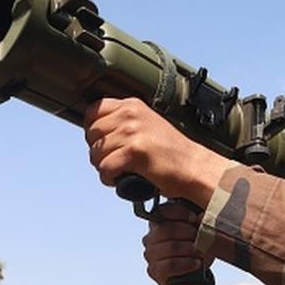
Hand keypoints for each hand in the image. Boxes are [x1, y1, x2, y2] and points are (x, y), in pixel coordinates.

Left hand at [83, 97, 226, 206]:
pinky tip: (122, 179)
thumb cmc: (170, 153)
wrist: (193, 167)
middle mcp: (131, 114)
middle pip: (91, 133)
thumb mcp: (145, 125)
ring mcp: (132, 131)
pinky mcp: (134, 151)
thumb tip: (93, 132)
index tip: (104, 143)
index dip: (93, 130)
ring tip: (121, 170)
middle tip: (114, 160)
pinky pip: (105, 168)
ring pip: (96, 153)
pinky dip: (110, 179)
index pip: (93, 110)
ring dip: (104, 167)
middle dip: (98, 151)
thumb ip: (122, 123)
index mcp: (132, 105)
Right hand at [142, 202, 214, 284]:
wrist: (194, 276)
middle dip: (188, 233)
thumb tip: (201, 216)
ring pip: (170, 247)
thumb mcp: (200, 233)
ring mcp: (150, 254)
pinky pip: (170, 265)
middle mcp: (151, 237)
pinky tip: (196, 263)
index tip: (195, 219)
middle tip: (200, 238)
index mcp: (159, 222)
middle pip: (167, 229)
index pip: (163, 210)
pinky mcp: (154, 271)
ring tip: (200, 252)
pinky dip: (187, 263)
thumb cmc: (196, 250)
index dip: (181, 213)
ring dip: (190, 249)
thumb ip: (199, 222)